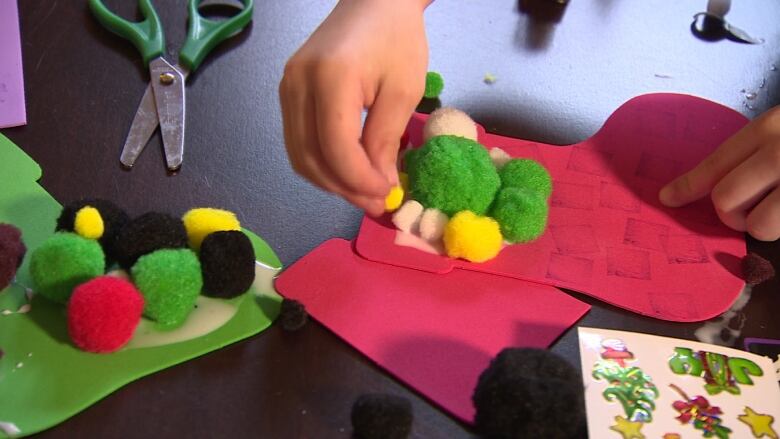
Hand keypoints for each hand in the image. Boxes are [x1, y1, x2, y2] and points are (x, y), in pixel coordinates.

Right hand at [279, 0, 429, 215]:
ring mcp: (287, 88)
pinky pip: (298, 141)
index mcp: (330, 78)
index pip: (336, 148)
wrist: (374, 2)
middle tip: (376, 204)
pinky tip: (347, 172)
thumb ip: (385, 140)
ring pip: (298, 155)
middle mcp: (297, 84)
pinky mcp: (287, 92)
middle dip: (344, 188)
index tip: (387, 195)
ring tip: (364, 192)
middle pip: (310, 157)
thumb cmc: (396, 39)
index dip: (360, 180)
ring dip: (330, 182)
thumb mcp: (402, 91)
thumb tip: (379, 185)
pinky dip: (321, 164)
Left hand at [660, 106, 779, 240]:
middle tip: (753, 208)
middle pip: (724, 199)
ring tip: (778, 210)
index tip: (666, 198)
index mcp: (768, 128)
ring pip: (755, 224)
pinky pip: (777, 231)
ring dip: (761, 225)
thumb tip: (715, 186)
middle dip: (732, 214)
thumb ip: (756, 150)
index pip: (714, 163)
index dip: (686, 186)